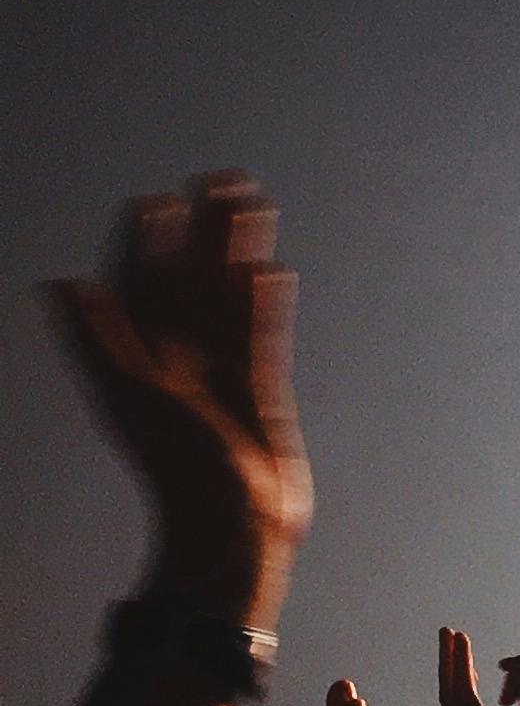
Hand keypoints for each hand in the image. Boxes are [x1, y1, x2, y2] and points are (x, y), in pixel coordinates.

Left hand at [45, 172, 312, 630]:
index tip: (156, 201)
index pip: (138, 286)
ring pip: (227, 298)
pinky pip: (259, 333)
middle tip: (219, 180)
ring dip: (237, 252)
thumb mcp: (130, 397)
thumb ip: (98, 339)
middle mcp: (176, 361)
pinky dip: (264, 302)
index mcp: (138, 359)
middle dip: (202, 231)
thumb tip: (59, 285)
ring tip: (253, 204)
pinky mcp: (258, 391)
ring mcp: (218, 374)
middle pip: (188, 280)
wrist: (232, 526)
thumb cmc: (176, 468)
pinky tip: (273, 270)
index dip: (144, 243)